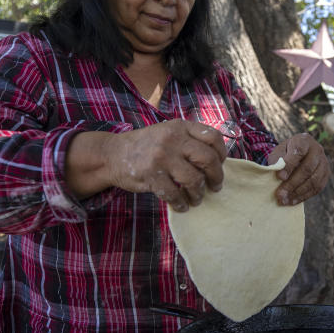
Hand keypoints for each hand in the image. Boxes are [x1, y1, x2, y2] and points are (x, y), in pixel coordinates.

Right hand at [106, 120, 226, 210]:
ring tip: (197, 198)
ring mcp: (162, 157)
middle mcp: (173, 139)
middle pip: (208, 159)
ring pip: (194, 179)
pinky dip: (181, 203)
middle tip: (215, 186)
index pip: (212, 136)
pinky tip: (182, 205)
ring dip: (198, 193)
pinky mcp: (151, 175)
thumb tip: (216, 161)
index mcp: (180, 127)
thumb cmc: (145, 146)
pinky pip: (174, 194)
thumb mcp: (168, 132)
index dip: (222, 153)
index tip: (220, 164)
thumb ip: (189, 140)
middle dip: (216, 176)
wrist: (112, 154)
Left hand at [267, 133, 329, 205]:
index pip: (299, 152)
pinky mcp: (326, 174)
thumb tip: (279, 175)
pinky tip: (293, 201)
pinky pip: (317, 188)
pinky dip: (304, 196)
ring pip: (314, 180)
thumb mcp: (278, 152)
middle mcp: (317, 149)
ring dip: (298, 193)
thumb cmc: (286, 153)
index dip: (290, 165)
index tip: (280, 177)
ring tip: (284, 200)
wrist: (299, 153)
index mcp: (304, 140)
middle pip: (307, 169)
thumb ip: (277, 161)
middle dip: (292, 183)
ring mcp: (324, 162)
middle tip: (280, 195)